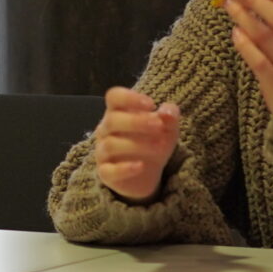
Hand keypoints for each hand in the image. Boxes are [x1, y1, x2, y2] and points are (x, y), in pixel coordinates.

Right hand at [92, 86, 181, 201]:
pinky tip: (141, 166)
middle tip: (159, 126)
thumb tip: (168, 112)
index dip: (129, 98)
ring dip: (137, 145)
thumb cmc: (152, 142)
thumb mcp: (167, 128)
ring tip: (159, 147)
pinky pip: (108, 170)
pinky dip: (125, 168)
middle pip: (111, 120)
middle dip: (136, 122)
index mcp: (118, 112)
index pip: (113, 97)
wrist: (146, 174)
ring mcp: (103, 152)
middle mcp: (106, 130)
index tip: (151, 105)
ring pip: (111, 145)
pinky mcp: (105, 173)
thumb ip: (170, 116)